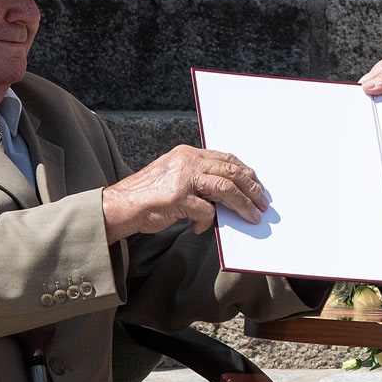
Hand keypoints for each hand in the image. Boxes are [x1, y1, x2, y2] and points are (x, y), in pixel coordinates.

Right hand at [102, 145, 267, 240]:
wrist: (119, 206)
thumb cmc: (147, 196)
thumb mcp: (174, 177)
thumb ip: (197, 178)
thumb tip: (227, 192)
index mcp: (188, 153)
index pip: (226, 158)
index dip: (245, 172)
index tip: (257, 185)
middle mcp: (187, 161)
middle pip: (231, 171)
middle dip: (251, 188)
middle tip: (263, 203)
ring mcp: (183, 178)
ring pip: (225, 188)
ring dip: (242, 204)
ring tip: (252, 216)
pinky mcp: (178, 198)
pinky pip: (205, 211)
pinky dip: (207, 222)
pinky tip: (201, 228)